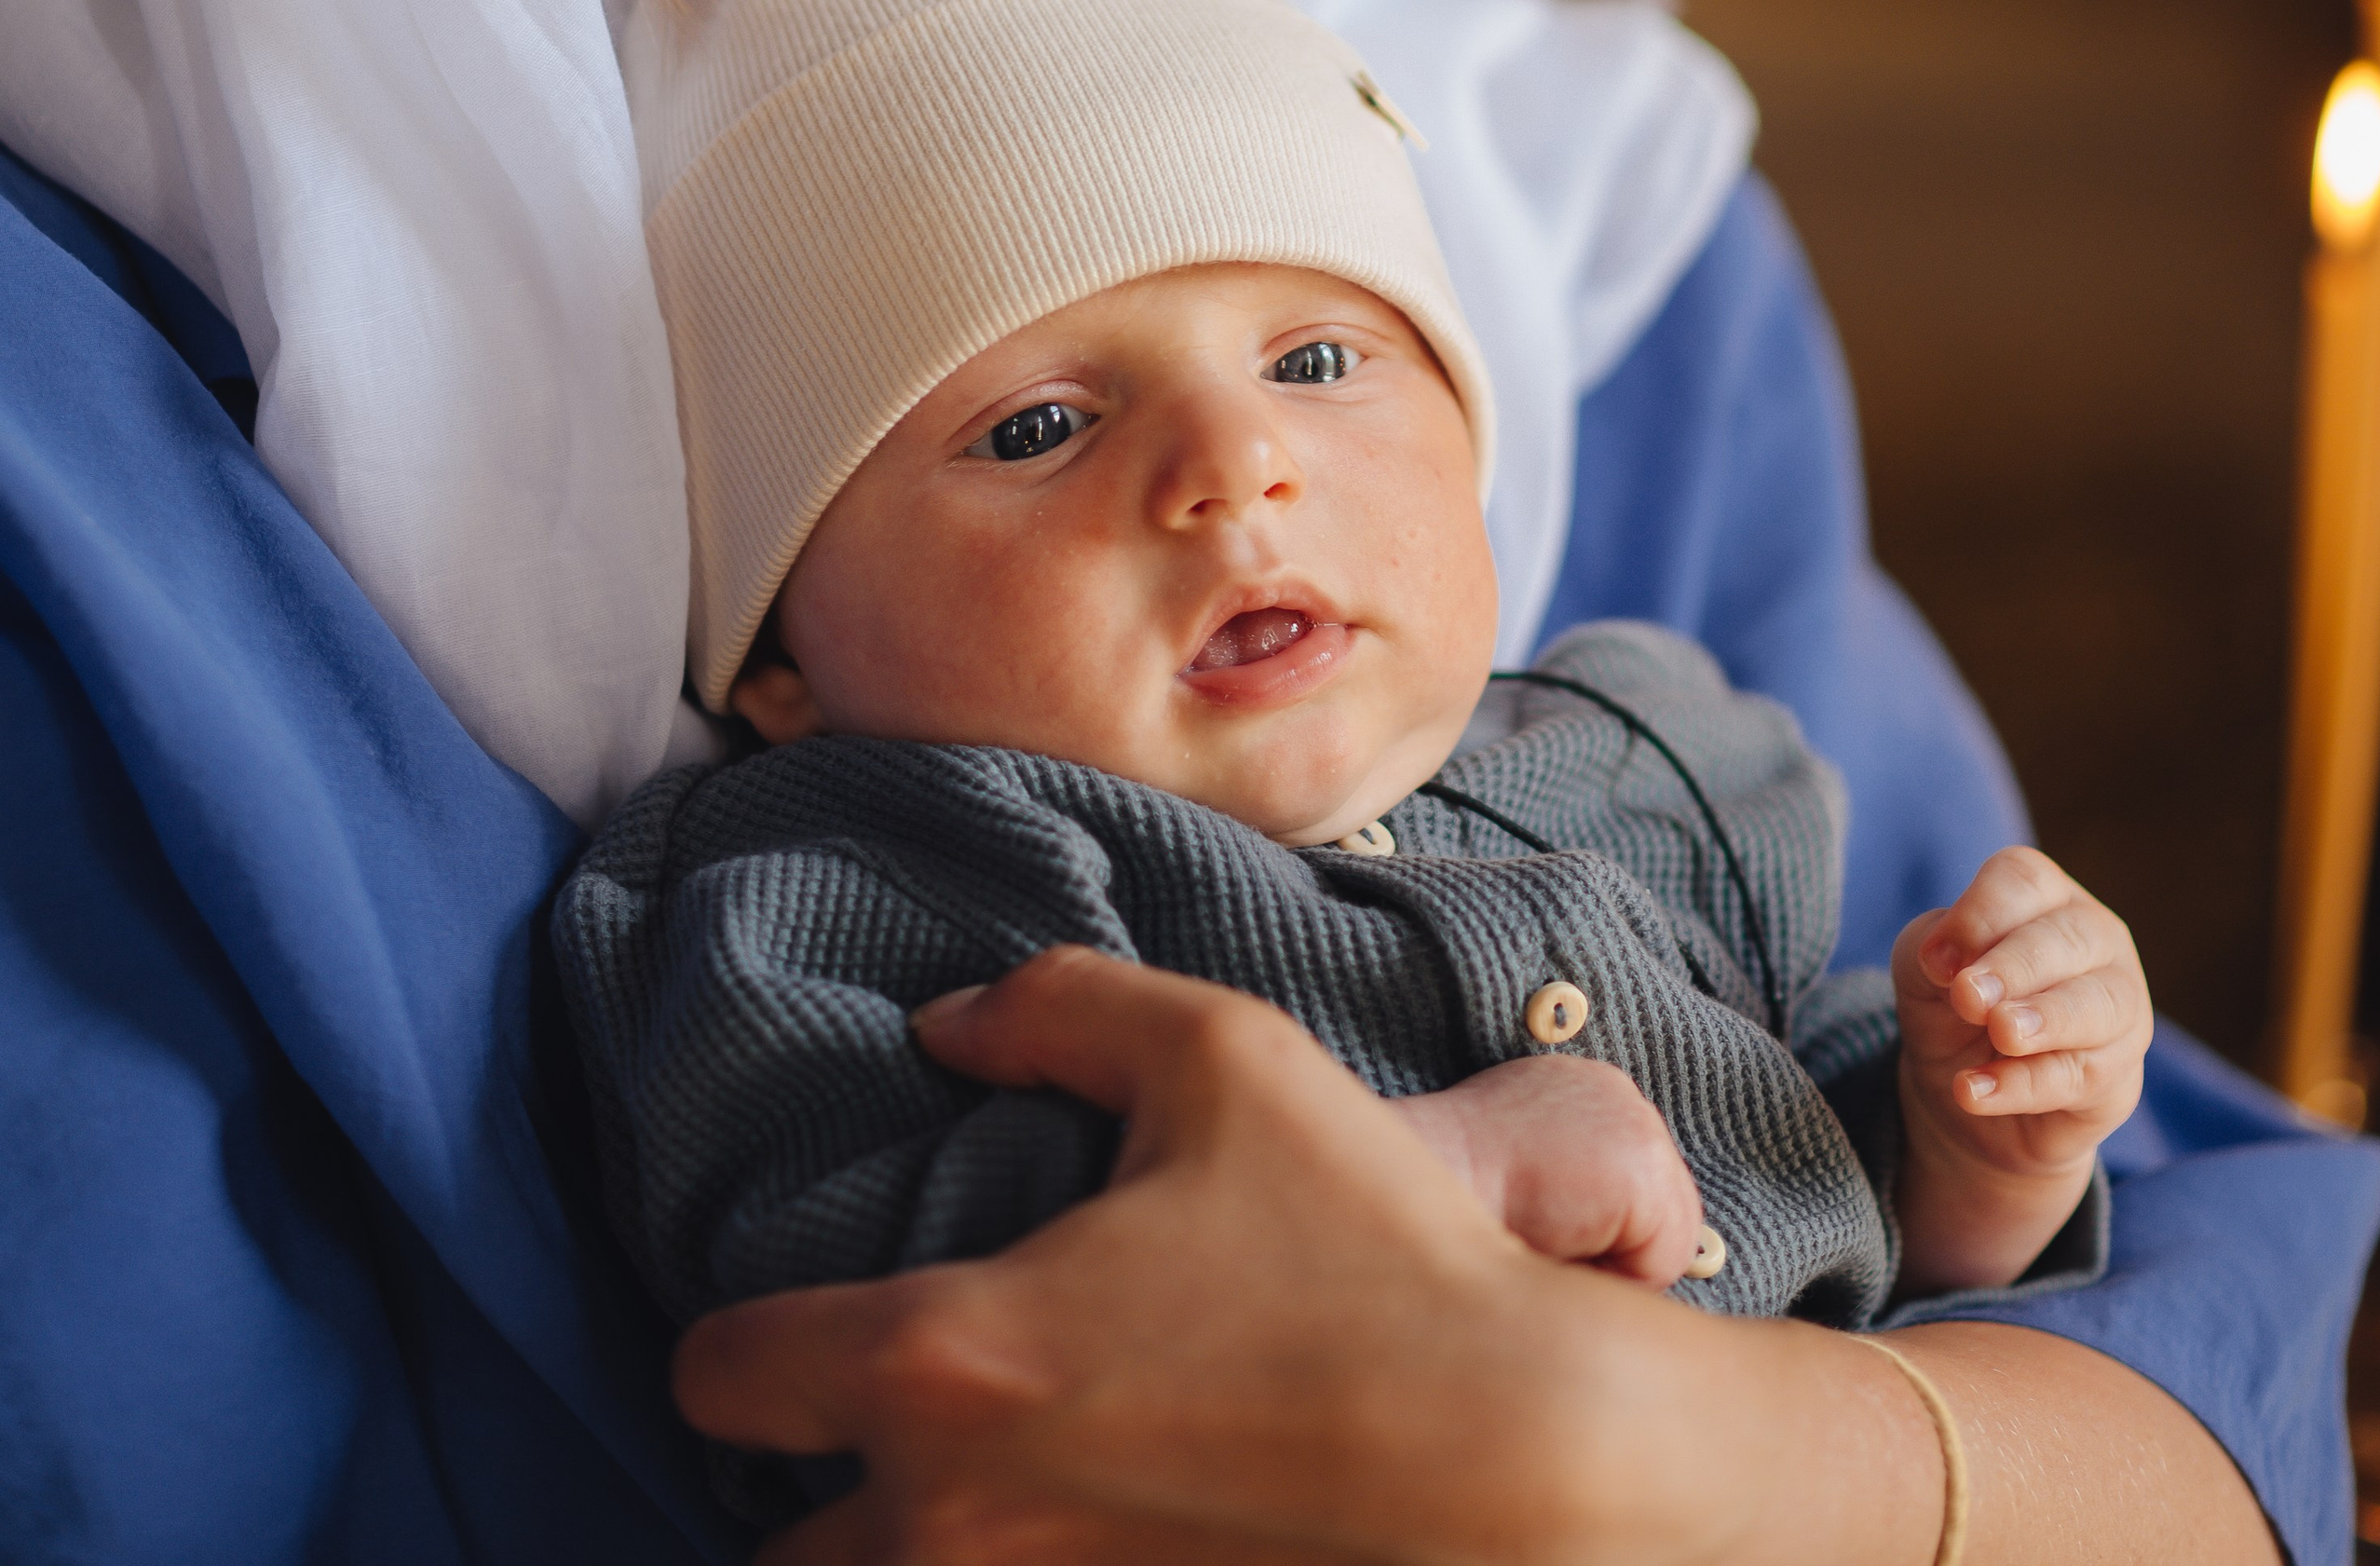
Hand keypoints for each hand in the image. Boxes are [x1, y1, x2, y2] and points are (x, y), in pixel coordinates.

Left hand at [669, 945, 1948, 1564]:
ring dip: (893, 1550)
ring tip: (979, 1484)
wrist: (1524, 1454)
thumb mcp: (1220, 1056)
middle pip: (770, 1553)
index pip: (719, 1379)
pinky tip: (1070, 1527)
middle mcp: (951, 1523)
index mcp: (946, 1359)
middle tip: (894, 1424)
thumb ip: (1054, 1004)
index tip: (794, 1320)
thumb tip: (941, 1023)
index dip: (736, 1340)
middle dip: (812, 1487)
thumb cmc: (1368, 1245)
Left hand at [1893, 845, 2151, 1293]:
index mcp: (2041, 898)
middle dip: (2018, 964)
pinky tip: (1977, 1090)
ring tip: (1990, 1033)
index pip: (2024, 880)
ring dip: (2040, 1019)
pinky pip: (2083, 1083)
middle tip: (1970, 996)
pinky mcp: (2112, 1086)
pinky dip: (2026, 1087)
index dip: (1983, 912)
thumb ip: (1937, 949)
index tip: (1942, 954)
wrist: (1964, 1098)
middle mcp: (2094, 947)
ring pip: (2098, 1007)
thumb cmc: (1943, 1007)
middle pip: (2072, 937)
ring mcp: (2116, 1017)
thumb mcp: (1924, 966)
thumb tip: (1952, 956)